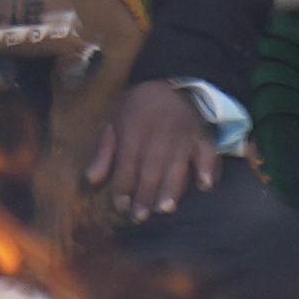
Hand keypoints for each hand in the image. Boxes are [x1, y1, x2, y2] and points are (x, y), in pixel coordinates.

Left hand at [81, 80, 224, 222]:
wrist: (172, 82)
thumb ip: (104, 151)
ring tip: (164, 208)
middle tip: (139, 216)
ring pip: (177, 163)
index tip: (121, 206)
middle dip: (145, 193)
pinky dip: (207, 167)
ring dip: (171, 187)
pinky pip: (207, 151)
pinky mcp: (202, 134)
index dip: (123, 184)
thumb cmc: (139, 107)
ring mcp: (183, 132)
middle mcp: (159, 130)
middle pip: (152, 166)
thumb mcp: (115, 120)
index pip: (127, 160)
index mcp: (134, 125)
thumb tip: (91, 180)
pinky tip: (204, 185)